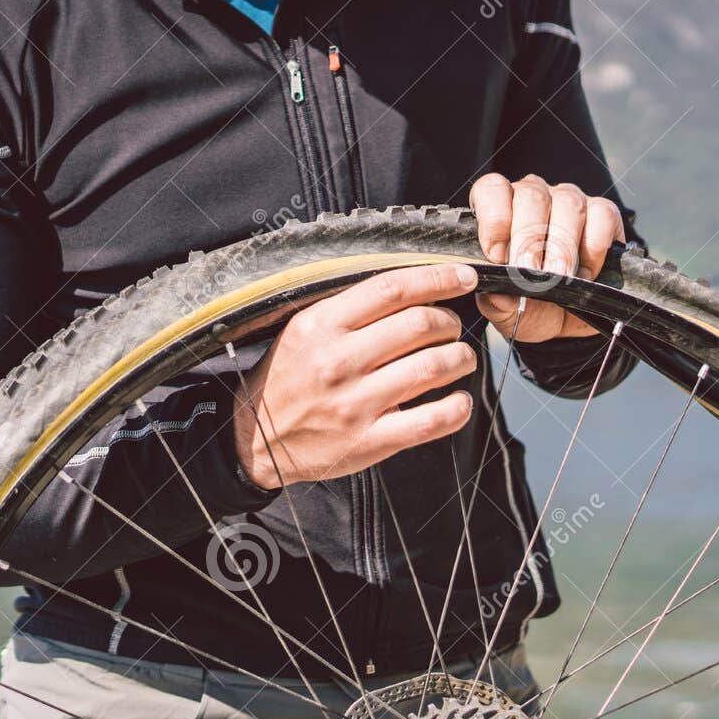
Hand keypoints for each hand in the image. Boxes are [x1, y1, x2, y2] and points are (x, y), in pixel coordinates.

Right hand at [234, 264, 480, 489]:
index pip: (392, 289)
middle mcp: (339, 362)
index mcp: (322, 325)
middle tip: (451, 328)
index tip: (463, 277)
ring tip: (461, 358)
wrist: (255, 439)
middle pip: (420, 325)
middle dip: (449, 322)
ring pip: (432, 367)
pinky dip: (456, 408)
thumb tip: (411, 288)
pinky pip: (429, 421)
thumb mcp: (302, 330)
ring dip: (460, 358)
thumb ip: (348, 309)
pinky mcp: (368, 441)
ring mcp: (354, 404)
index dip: (437, 278)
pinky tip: (460, 401)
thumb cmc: (287, 378)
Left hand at [468, 173, 621, 342]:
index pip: (492, 189)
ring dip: (563, 246)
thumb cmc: (527, 306)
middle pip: (533, 196)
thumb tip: (497, 289)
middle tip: (530, 273)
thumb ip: (495, 296)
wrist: (562, 325)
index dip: (495, 219)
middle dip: (530, 239)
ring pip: (569, 203)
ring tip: (559, 278)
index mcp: (501, 210)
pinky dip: (594, 248)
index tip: (498, 255)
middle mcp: (536, 198)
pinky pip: (602, 215)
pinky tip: (585, 273)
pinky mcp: (604, 215)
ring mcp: (571, 202)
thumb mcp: (503, 307)